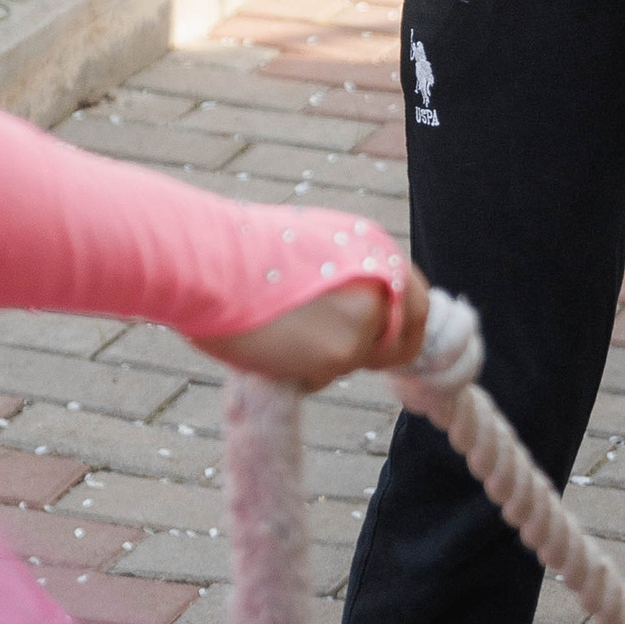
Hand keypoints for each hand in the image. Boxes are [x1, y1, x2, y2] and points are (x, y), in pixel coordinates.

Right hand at [209, 259, 432, 389]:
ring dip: (323, 359)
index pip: (418, 303)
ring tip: (279, 333)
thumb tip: (357, 311)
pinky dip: (301, 372)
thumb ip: (344, 275)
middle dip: (365, 353)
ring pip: (353, 361)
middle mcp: (381, 283)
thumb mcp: (309, 247)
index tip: (392, 349)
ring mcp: (364, 321)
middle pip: (392, 342)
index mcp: (375, 248)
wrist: (206, 262)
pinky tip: (271, 347)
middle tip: (327, 353)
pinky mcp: (340, 353)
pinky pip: (325, 376)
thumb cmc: (239, 251)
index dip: (406, 331)